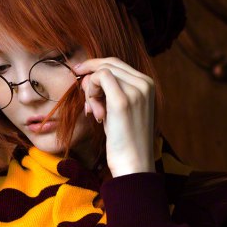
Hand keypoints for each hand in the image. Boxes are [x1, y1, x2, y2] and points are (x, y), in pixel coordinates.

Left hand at [70, 56, 155, 176]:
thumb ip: (110, 91)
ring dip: (91, 90)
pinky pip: (99, 78)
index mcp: (147, 84)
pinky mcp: (122, 100)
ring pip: (102, 71)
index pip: (117, 63)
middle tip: (86, 102)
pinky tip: (95, 112)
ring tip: (94, 113)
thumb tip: (89, 75)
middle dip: (90, 79)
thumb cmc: (124, 140)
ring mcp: (136, 90)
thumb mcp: (119, 110)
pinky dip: (91, 93)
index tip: (79, 74)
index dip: (95, 67)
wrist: (133, 163)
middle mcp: (145, 84)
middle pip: (108, 63)